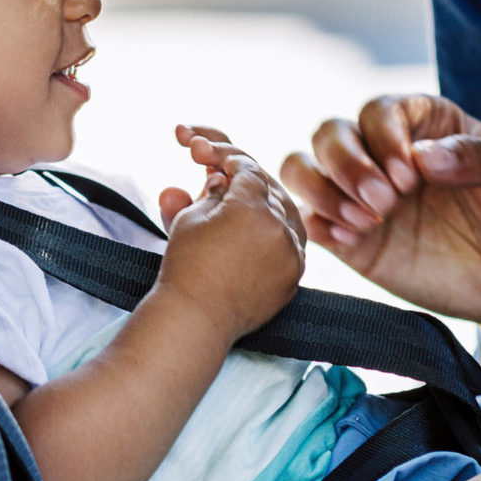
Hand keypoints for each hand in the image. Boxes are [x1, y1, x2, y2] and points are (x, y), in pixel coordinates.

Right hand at [157, 125, 304, 342]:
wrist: (195, 319)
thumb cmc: (186, 266)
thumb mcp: (191, 218)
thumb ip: (212, 192)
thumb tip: (223, 181)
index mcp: (252, 207)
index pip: (248, 170)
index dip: (230, 161)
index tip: (218, 162)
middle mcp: (279, 227)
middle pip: (269, 190)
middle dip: (248, 183)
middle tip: (228, 182)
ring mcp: (291, 253)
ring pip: (285, 215)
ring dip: (266, 206)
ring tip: (241, 207)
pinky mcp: (295, 276)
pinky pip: (292, 244)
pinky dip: (278, 234)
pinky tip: (258, 233)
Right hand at [281, 93, 480, 355]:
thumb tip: (425, 155)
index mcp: (428, 125)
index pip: (379, 108)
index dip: (384, 136)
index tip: (412, 175)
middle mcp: (388, 155)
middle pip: (331, 132)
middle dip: (347, 163)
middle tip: (386, 202)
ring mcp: (366, 198)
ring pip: (305, 167)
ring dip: (321, 187)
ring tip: (364, 219)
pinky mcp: (355, 243)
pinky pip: (310, 220)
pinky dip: (315, 223)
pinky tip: (350, 239)